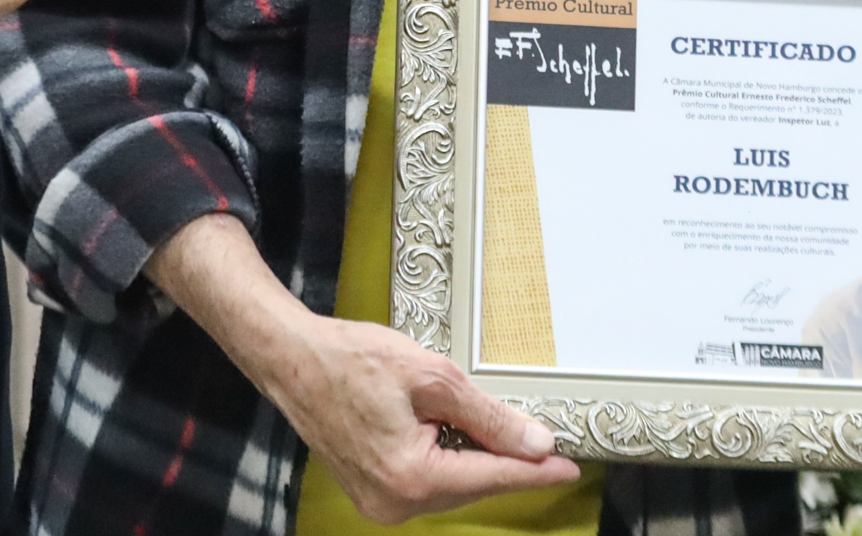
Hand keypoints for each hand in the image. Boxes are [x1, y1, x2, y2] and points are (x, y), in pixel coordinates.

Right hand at [145, 215, 577, 520]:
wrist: (292, 359)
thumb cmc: (351, 359)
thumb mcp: (432, 377)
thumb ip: (489, 416)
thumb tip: (534, 442)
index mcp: (411, 477)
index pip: (492, 476)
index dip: (535, 471)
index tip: (569, 467)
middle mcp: (394, 502)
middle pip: (473, 485)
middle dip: (507, 463)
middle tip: (548, 446)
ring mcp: (379, 502)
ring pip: (451, 485)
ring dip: (477, 461)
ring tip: (500, 432)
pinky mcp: (372, 492)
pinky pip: (427, 482)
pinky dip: (449, 461)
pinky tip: (460, 436)